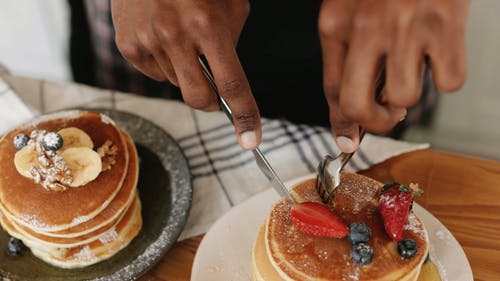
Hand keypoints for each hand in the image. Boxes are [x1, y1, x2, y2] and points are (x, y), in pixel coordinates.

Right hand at [111, 0, 260, 149]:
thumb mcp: (229, 2)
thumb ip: (231, 40)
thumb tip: (225, 79)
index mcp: (207, 24)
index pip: (231, 84)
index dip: (244, 116)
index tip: (250, 140)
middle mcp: (174, 35)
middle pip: (198, 98)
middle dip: (211, 102)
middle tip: (213, 88)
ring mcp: (147, 42)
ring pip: (175, 84)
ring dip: (185, 72)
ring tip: (181, 38)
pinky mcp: (127, 45)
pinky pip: (154, 73)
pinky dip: (164, 64)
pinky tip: (162, 38)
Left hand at [318, 0, 469, 152]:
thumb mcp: (347, 12)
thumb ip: (345, 58)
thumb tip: (349, 112)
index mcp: (336, 25)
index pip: (332, 90)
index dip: (341, 123)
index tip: (348, 140)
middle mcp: (366, 29)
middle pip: (358, 104)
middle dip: (373, 123)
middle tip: (385, 115)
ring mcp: (406, 28)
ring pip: (403, 98)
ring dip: (409, 98)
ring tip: (412, 74)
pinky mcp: (445, 26)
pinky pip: (448, 82)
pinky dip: (446, 78)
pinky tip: (438, 56)